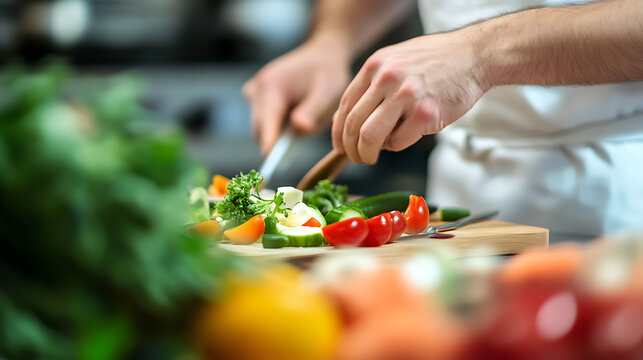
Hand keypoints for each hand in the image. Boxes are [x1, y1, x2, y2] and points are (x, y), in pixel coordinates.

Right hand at [243, 39, 350, 154]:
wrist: (322, 54)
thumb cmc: (327, 72)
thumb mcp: (328, 90)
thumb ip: (313, 110)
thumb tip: (299, 128)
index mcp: (272, 86)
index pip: (267, 122)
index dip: (269, 143)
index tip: (269, 164)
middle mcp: (258, 88)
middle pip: (260, 128)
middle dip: (277, 140)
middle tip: (298, 146)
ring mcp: (254, 92)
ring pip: (261, 125)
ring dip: (278, 132)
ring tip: (304, 119)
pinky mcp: (257, 96)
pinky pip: (264, 120)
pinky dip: (277, 125)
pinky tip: (296, 116)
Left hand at [332, 29, 488, 163]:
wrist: (473, 55)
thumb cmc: (435, 61)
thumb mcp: (394, 61)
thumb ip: (372, 85)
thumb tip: (347, 118)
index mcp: (375, 66)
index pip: (345, 106)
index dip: (338, 132)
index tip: (340, 146)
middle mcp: (386, 79)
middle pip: (353, 125)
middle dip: (350, 149)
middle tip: (356, 158)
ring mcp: (406, 96)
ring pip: (370, 136)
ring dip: (367, 154)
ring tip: (371, 157)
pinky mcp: (426, 114)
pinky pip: (397, 142)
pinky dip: (395, 146)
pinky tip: (403, 138)